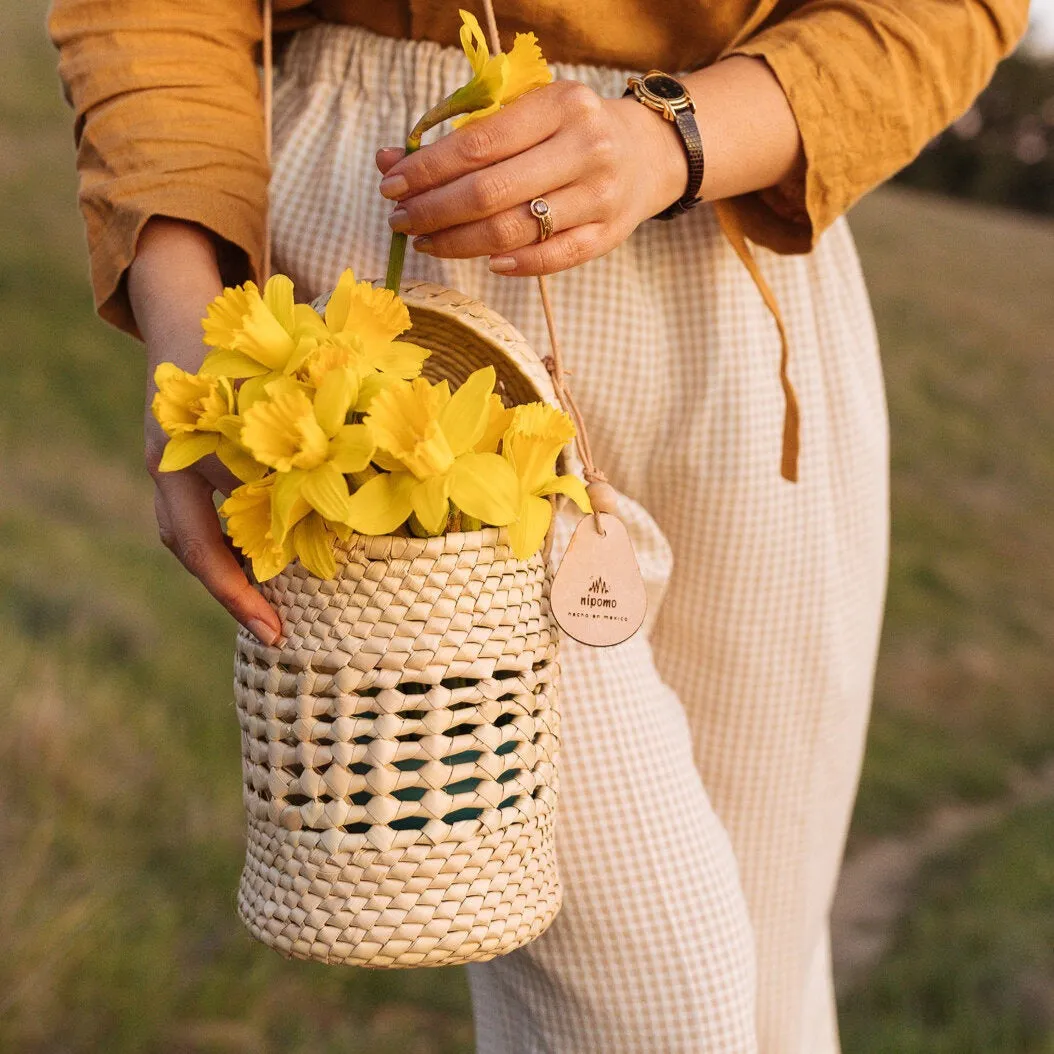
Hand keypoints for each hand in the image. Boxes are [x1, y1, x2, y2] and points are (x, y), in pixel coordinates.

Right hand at [129, 218, 281, 645]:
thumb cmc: (246, 346)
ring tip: (272, 614)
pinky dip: (229, 548)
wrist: (186, 311)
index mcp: (191, 448)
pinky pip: (196, 522)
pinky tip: (263, 569)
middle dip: (236, 593)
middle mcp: (172, 464)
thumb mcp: (284, 381)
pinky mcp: (177, 468)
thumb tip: (393, 475)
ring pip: (192, 537)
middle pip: (194, 547)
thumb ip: (322, 428)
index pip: (211, 536)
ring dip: (232, 576)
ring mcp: (168, 466)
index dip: (242, 590)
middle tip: (277, 634)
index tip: (278, 630)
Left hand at [375, 79, 688, 275]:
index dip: (427, 169)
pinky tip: (483, 262)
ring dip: (459, 242)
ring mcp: (599, 195)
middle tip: (401, 221)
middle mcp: (584, 148)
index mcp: (560, 105)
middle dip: (434, 210)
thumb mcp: (525, 114)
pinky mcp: (607, 234)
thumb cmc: (569, 132)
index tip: (392, 185)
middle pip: (490, 192)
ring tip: (427, 241)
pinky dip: (513, 264)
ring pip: (514, 230)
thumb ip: (463, 136)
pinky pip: (551, 258)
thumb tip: (390, 161)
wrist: (647, 153)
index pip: (478, 144)